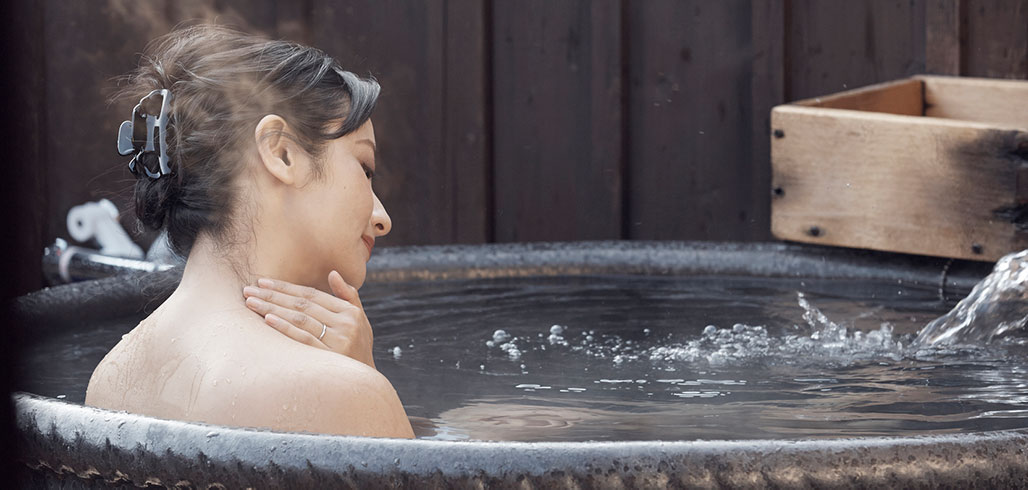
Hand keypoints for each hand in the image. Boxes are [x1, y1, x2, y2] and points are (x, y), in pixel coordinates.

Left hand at [242, 271, 375, 367]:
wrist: (363, 382)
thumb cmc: (358, 348)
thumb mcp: (360, 320)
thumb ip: (348, 296)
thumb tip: (332, 273)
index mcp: (349, 312)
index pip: (311, 295)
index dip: (286, 287)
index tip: (263, 282)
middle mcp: (345, 324)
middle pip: (302, 305)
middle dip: (273, 295)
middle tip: (248, 290)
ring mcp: (338, 341)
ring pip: (300, 319)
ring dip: (272, 308)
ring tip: (251, 303)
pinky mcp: (329, 358)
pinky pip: (303, 339)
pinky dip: (285, 328)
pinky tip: (268, 319)